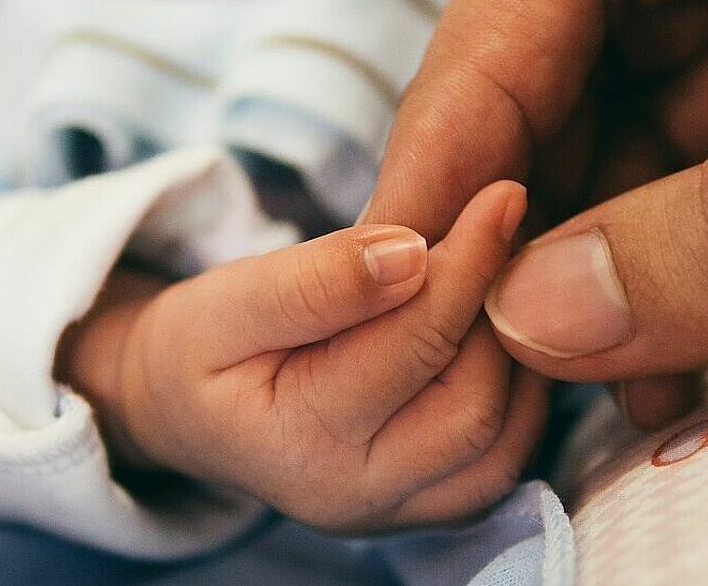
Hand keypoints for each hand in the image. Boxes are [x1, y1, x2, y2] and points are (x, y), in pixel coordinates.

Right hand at [59, 182, 548, 531]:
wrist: (189, 410)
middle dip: (499, 313)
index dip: (467, 263)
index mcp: (298, 442)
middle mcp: (355, 496)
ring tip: (502, 277)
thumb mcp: (231, 300)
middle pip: (473, 406)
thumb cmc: (202, 347)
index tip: (501, 195)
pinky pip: (502, 460)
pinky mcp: (425, 508)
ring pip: (502, 441)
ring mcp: (395, 512)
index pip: (413, 346)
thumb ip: (316, 281)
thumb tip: (413, 254)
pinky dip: (518, 394)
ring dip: (518, 354)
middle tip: (508, 233)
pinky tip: (497, 332)